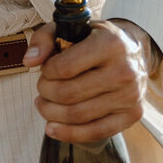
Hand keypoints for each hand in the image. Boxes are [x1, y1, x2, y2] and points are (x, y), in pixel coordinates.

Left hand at [24, 18, 145, 142]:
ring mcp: (130, 96)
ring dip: (51, 113)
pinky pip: (95, 132)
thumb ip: (44, 39)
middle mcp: (124, 71)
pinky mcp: (132, 115)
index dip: (46, 72)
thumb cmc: (95, 40)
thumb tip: (29, 61)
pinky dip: (69, 134)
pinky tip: (52, 128)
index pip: (64, 68)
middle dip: (45, 93)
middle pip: (68, 94)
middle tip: (42, 88)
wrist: (133, 51)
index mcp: (110, 44)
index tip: (45, 70)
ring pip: (77, 116)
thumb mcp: (70, 28)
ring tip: (44, 104)